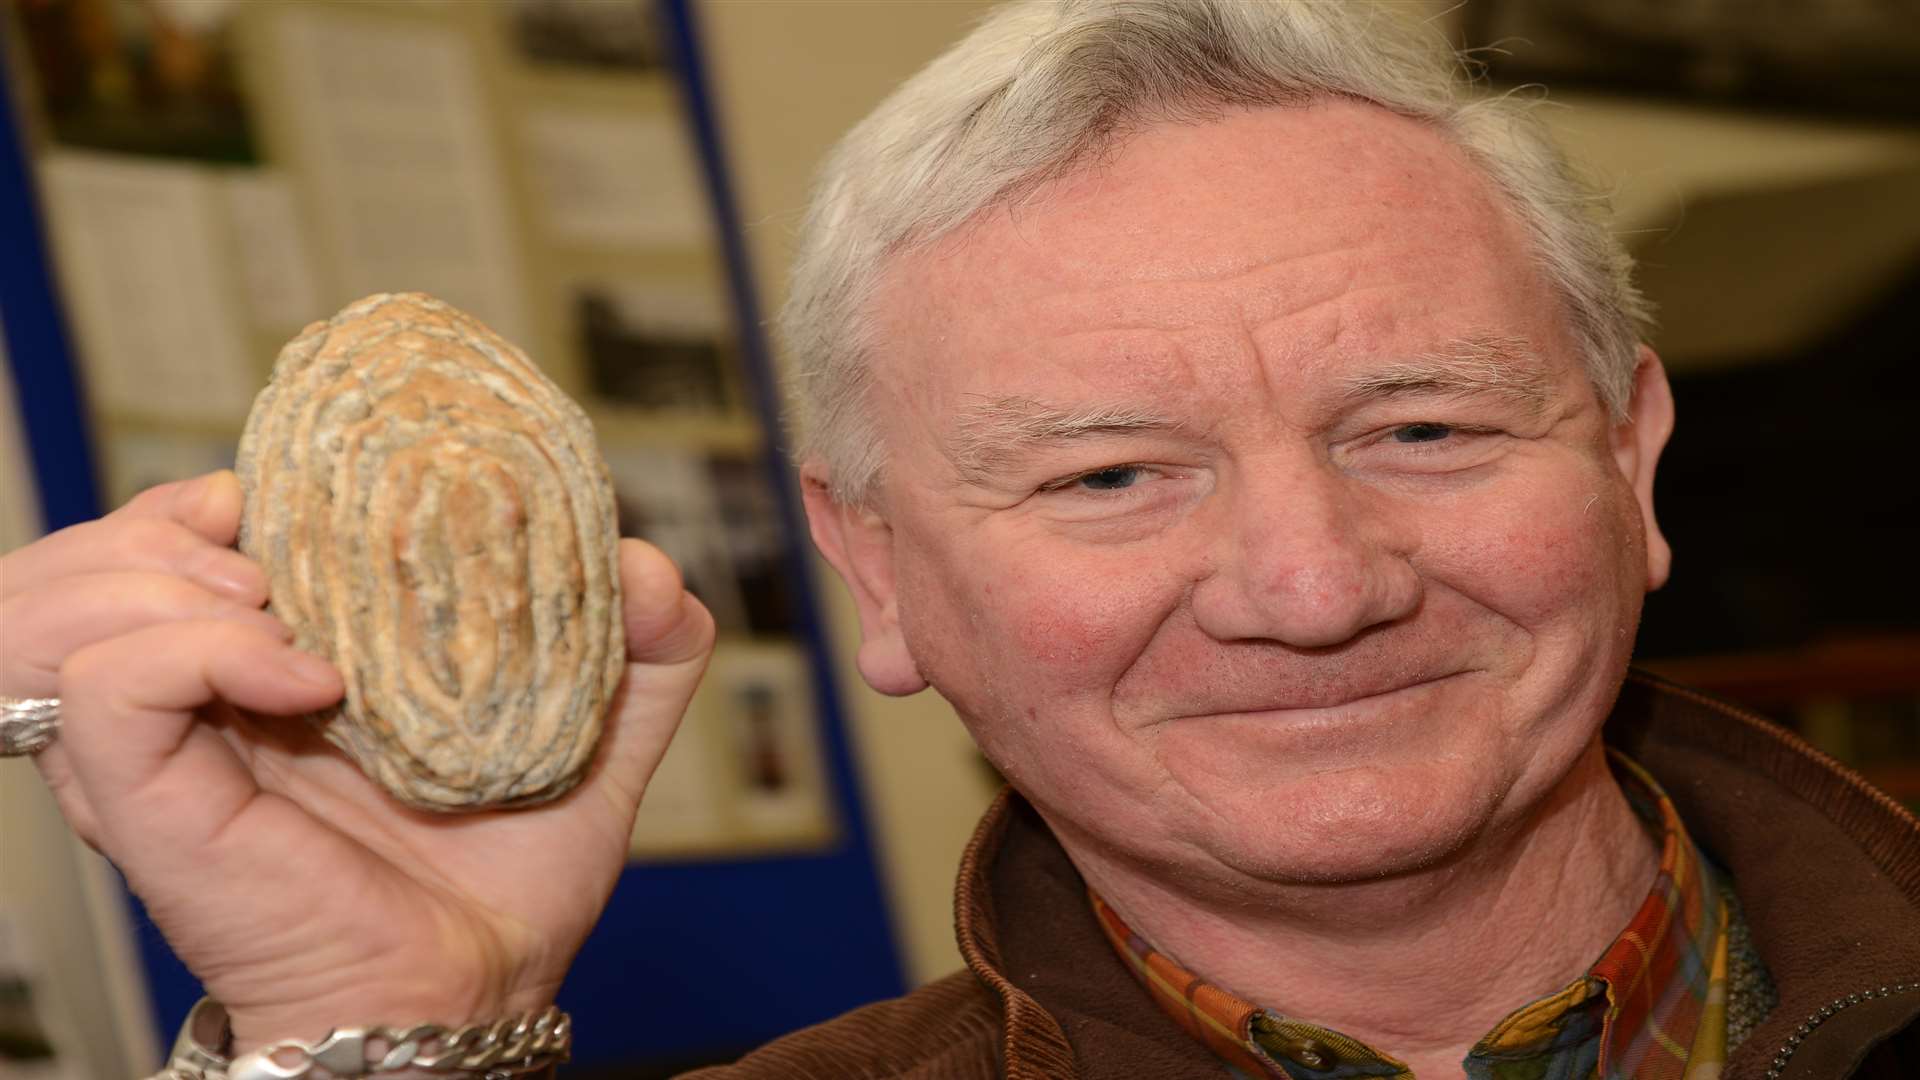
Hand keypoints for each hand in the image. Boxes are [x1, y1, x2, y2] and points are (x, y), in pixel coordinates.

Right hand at [0, 470, 713, 1051]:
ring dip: (163, 567)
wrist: (473, 992)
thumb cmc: (512, 879)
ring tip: (279, 602)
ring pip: (68, 597)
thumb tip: (645, 564)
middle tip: (274, 532)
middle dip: (176, 513)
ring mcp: (170, 743)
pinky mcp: (149, 797)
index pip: (196, 531)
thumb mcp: (603, 740)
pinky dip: (198, 649)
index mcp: (282, 657)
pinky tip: (310, 677)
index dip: (235, 485)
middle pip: (108, 548)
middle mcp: (205, 690)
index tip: (322, 478)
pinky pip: (109, 684)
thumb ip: (647, 648)